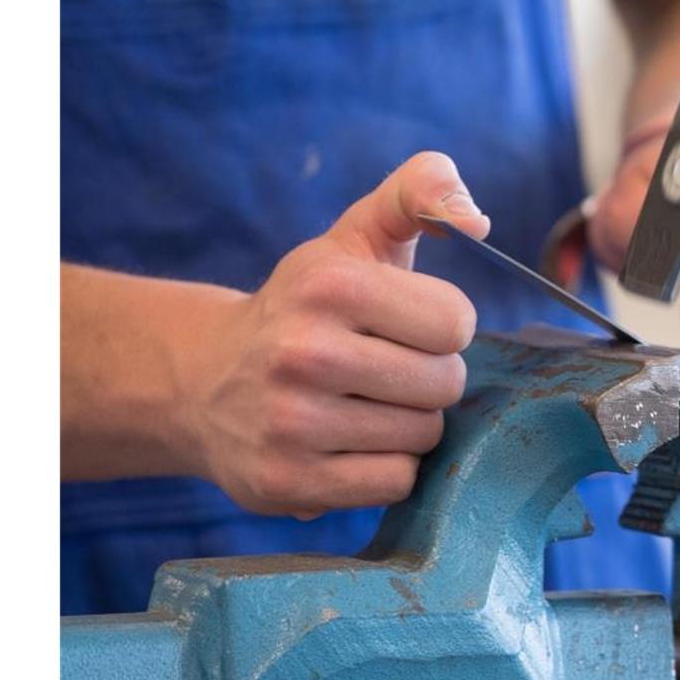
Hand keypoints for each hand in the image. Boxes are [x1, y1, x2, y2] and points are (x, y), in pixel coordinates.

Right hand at [186, 152, 488, 518]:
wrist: (203, 382)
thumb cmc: (306, 307)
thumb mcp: (353, 237)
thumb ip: (416, 195)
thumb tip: (476, 218)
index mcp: (329, 285)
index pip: (456, 323)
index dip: (442, 327)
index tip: (406, 326)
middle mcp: (303, 353)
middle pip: (445, 384)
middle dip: (429, 378)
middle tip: (384, 371)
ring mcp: (291, 424)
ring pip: (423, 436)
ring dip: (407, 424)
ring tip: (362, 407)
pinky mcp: (287, 483)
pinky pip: (395, 483)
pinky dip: (386, 468)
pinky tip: (349, 446)